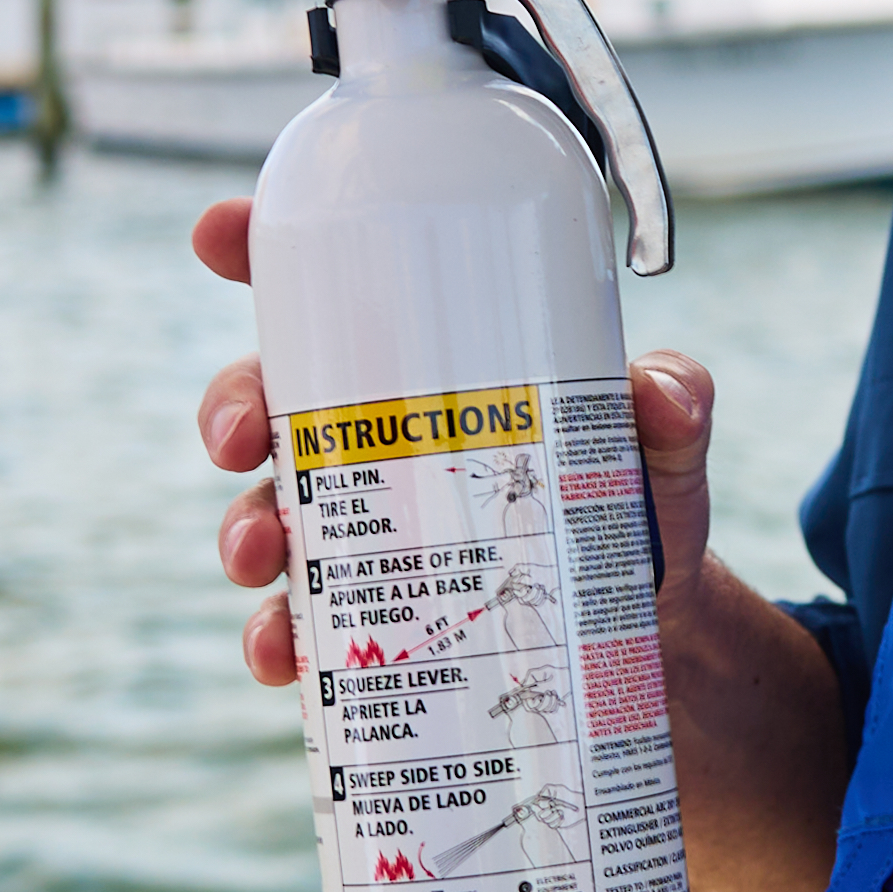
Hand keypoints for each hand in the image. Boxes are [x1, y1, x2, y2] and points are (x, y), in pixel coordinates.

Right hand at [188, 193, 726, 684]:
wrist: (653, 639)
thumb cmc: (636, 508)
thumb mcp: (662, 449)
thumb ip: (673, 407)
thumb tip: (661, 393)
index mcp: (421, 368)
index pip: (323, 290)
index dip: (254, 248)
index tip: (219, 232)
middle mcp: (370, 442)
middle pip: (264, 402)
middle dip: (231, 410)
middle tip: (242, 438)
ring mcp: (359, 532)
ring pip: (264, 514)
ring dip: (241, 533)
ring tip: (259, 558)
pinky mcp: (366, 619)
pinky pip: (298, 628)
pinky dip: (275, 642)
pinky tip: (282, 659)